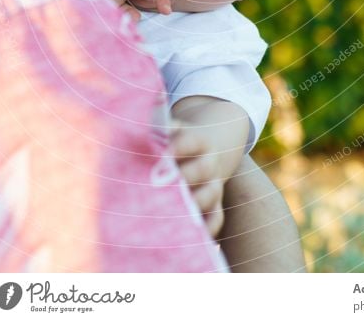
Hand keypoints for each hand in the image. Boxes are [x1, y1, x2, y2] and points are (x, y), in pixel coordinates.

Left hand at [170, 122, 224, 237]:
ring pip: (211, 194)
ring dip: (195, 202)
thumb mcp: (171, 129)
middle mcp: (210, 163)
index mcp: (200, 140)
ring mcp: (214, 185)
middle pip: (204, 168)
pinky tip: (191, 236)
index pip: (192, 141)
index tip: (163, 154)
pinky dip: (207, 228)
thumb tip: (148, 128)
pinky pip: (216, 219)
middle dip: (186, 176)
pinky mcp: (214, 206)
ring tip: (174, 210)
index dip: (178, 147)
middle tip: (165, 183)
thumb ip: (160, 127)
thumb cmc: (175, 141)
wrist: (202, 153)